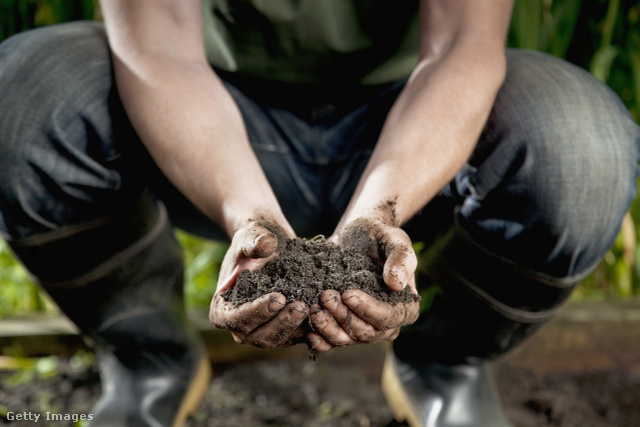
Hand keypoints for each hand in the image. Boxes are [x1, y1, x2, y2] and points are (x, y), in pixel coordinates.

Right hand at [209, 219, 308, 347]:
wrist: (272, 245)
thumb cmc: (254, 240)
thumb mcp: (251, 235)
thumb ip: (255, 240)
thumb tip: (266, 244)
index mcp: (222, 309)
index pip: (236, 318)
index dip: (257, 312)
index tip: (279, 298)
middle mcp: (240, 327)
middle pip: (259, 336)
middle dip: (281, 323)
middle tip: (301, 306)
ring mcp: (261, 331)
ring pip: (279, 340)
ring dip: (297, 328)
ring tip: (314, 308)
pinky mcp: (283, 330)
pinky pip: (295, 336)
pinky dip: (309, 328)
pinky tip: (323, 313)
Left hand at [307, 218, 419, 351]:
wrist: (357, 236)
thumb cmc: (380, 237)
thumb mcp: (394, 239)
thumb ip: (401, 258)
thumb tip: (396, 284)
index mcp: (405, 308)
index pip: (388, 318)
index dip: (368, 309)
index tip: (348, 294)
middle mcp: (386, 324)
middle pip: (365, 332)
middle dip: (343, 316)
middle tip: (325, 296)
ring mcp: (363, 328)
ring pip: (346, 339)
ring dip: (328, 328)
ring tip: (314, 309)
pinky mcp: (343, 326)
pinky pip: (332, 341)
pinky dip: (320, 340)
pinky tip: (308, 332)